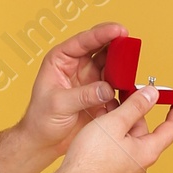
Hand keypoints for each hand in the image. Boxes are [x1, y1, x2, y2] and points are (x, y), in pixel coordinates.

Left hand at [13, 23, 124, 161]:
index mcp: (61, 60)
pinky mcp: (100, 95)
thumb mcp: (59, 104)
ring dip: (123, 67)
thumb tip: (106, 90)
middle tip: (131, 45)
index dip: (102, 33)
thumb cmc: (41, 119)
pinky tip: (128, 89)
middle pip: (102, 48)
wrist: (44, 142)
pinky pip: (117, 86)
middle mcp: (77, 66)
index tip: (119, 30)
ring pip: (112, 66)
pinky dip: (123, 87)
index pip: (83, 41)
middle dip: (117, 45)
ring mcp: (90, 80)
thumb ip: (83, 95)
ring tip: (131, 69)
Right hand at [22, 85, 172, 172]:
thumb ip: (136, 106)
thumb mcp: (115, 123)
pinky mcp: (114, 169)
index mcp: (148, 152)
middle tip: (128, 92)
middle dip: (137, 110)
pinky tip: (102, 120)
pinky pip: (120, 144)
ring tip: (109, 104)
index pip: (172, 128)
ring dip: (122, 119)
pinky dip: (114, 130)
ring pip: (130, 136)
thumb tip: (152, 95)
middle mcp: (141, 162)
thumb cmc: (91, 159)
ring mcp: (127, 167)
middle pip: (146, 129)